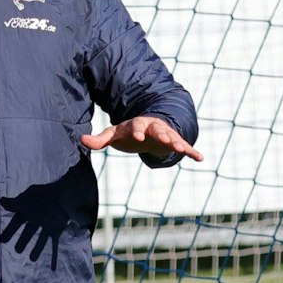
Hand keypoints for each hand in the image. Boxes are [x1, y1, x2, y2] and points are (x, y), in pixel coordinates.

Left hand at [80, 116, 202, 160]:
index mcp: (137, 124)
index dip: (137, 131)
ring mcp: (166, 133)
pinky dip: (192, 151)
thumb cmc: (127, 133)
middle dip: (163, 134)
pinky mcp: (174, 142)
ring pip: (173, 137)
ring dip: (178, 142)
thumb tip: (81, 139)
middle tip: (167, 140)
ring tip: (183, 149)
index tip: (137, 137)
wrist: (146, 129)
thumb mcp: (113, 135)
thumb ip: (99, 139)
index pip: (136, 126)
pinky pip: (185, 146)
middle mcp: (154, 126)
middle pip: (159, 129)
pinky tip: (200, 158)